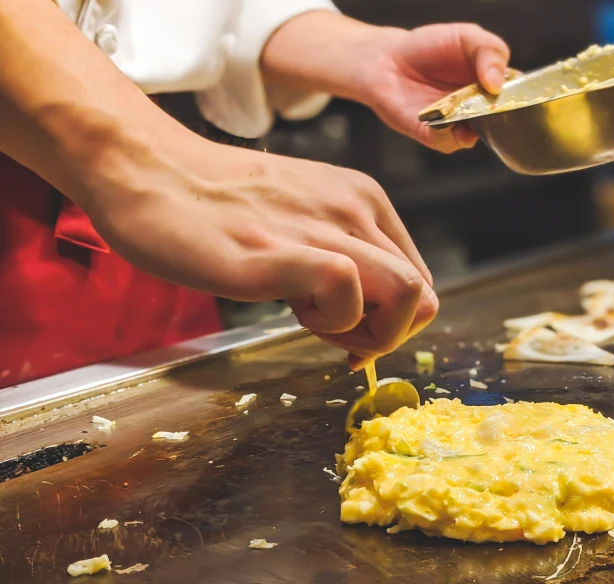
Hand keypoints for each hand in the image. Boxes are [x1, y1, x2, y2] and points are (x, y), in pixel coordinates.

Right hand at [88, 131, 437, 366]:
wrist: (147, 170)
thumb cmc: (216, 203)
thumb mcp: (302, 219)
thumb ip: (340, 257)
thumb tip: (363, 318)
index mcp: (365, 201)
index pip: (419, 281)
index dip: (395, 323)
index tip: (352, 335)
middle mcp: (356, 209)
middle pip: (422, 297)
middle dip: (387, 335)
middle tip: (336, 338)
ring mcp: (324, 227)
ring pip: (408, 295)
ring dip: (367, 332)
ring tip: (310, 318)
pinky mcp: (282, 251)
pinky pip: (347, 290)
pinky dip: (332, 323)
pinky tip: (290, 311)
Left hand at [364, 23, 510, 152]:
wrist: (387, 59)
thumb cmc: (429, 47)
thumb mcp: (466, 37)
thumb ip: (490, 51)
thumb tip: (497, 84)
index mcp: (494, 85)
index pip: (521, 96)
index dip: (525, 97)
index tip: (523, 93)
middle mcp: (481, 109)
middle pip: (504, 121)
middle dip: (504, 116)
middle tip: (497, 104)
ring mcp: (459, 124)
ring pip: (478, 135)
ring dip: (477, 126)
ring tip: (469, 112)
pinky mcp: (435, 135)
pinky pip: (449, 142)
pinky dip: (448, 132)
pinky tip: (443, 119)